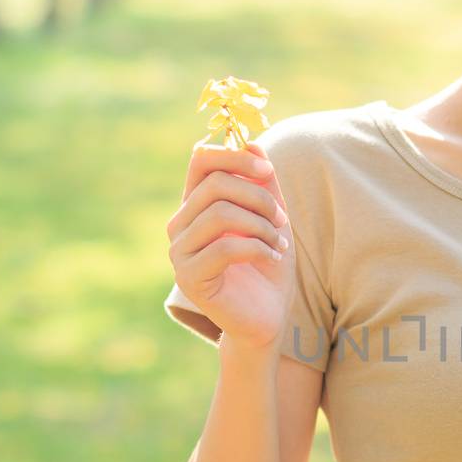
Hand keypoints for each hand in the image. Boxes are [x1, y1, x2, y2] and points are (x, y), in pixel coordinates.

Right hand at [166, 139, 293, 352]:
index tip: (268, 170)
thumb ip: (263, 184)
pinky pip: (224, 248)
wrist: (267, 318)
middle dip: (259, 198)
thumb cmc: (268, 266)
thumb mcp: (272, 218)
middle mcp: (180, 224)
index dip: (234, 155)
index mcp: (196, 204)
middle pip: (216, 184)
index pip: (201, 159)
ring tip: (280, 244)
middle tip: (281, 220)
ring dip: (261, 226)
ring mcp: (179, 252)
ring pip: (220, 214)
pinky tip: (272, 259)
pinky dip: (257, 249)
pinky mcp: (188, 279)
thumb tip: (254, 142)